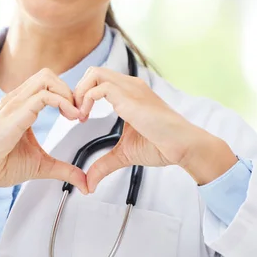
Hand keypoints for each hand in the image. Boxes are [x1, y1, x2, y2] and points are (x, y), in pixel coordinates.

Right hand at [0, 69, 87, 205]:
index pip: (48, 84)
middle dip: (70, 90)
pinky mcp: (15, 113)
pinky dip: (62, 103)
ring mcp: (14, 104)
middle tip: (79, 113)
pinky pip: (44, 96)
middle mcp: (17, 100)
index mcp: (21, 106)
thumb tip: (85, 183)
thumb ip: (64, 169)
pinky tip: (70, 118)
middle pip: (48, 75)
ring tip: (75, 115)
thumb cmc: (2, 165)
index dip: (67, 96)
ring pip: (47, 78)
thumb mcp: (42, 165)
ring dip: (67, 94)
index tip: (78, 117)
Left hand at [74, 67, 236, 191]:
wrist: (183, 147)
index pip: (98, 80)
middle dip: (77, 90)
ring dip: (79, 93)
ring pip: (94, 73)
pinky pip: (99, 87)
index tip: (78, 117)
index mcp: (129, 93)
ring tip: (79, 116)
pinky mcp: (130, 98)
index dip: (83, 95)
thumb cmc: (161, 146)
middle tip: (74, 115)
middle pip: (93, 71)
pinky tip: (85, 117)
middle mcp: (129, 86)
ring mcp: (130, 89)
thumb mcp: (124, 154)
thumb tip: (89, 185)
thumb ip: (104, 165)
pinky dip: (85, 99)